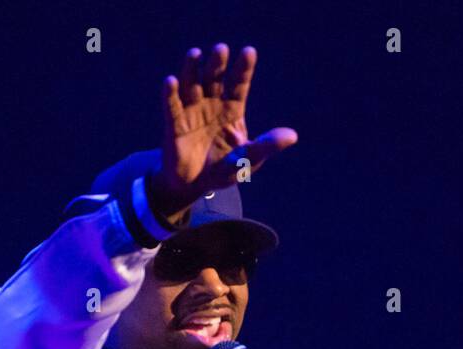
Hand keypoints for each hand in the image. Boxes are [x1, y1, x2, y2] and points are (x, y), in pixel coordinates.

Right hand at [148, 44, 297, 220]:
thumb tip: (293, 136)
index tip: (249, 51)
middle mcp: (211, 104)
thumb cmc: (223, 169)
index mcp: (232, 109)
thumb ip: (266, 146)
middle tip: (221, 49)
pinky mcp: (174, 124)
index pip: (239, 84)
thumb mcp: (248, 159)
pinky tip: (170, 80)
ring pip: (191, 85)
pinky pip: (172, 106)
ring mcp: (192, 112)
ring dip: (192, 69)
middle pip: (214, 79)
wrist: (193, 185)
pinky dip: (170, 94)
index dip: (243, 69)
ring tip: (195, 53)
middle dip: (217, 64)